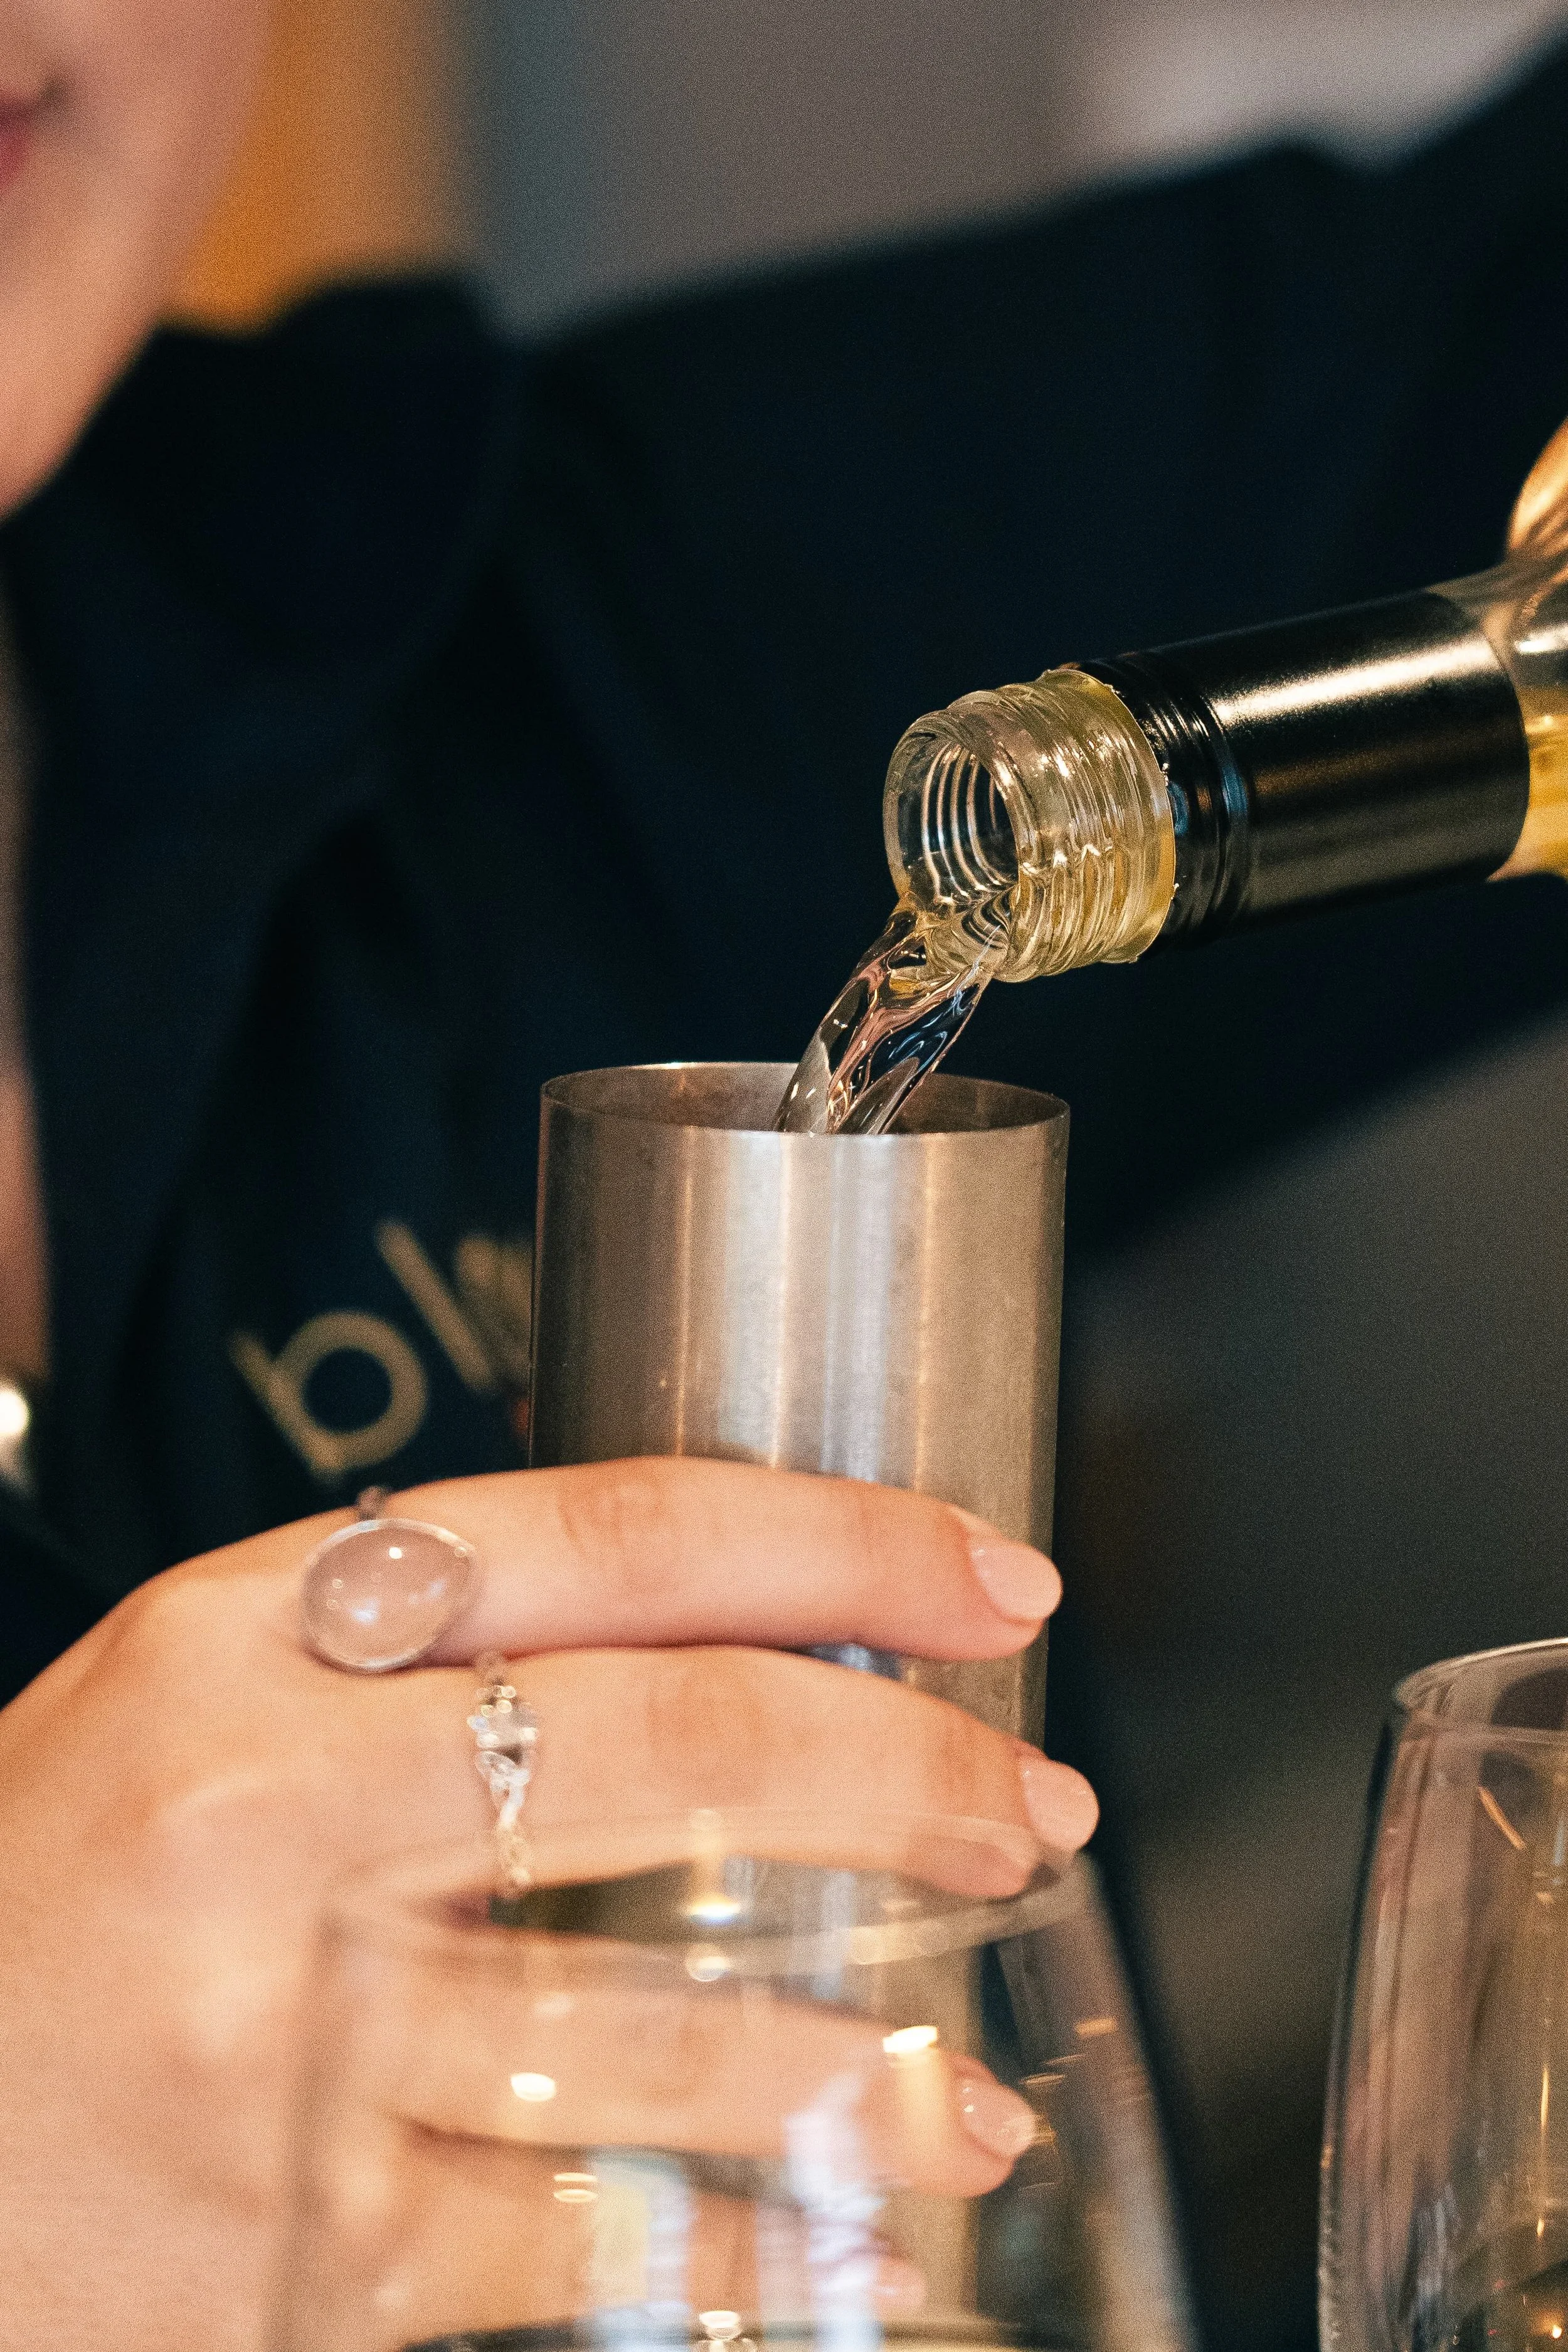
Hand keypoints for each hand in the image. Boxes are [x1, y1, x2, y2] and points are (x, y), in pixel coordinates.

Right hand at [0, 1458, 1094, 2351]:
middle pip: (678, 1744)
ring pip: (659, 2019)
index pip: (611, 1536)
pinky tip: (856, 2237)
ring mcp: (287, 2043)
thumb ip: (420, 1650)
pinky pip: (588, 2238)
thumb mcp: (195, 1697)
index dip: (841, 1542)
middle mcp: (264, 1810)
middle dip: (907, 1767)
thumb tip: (723, 1632)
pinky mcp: (299, 2253)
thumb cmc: (50, 1894)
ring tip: (979, 2085)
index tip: (990, 1577)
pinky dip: (749, 2242)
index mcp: (244, 1632)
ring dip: (864, 2056)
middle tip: (1033, 1802)